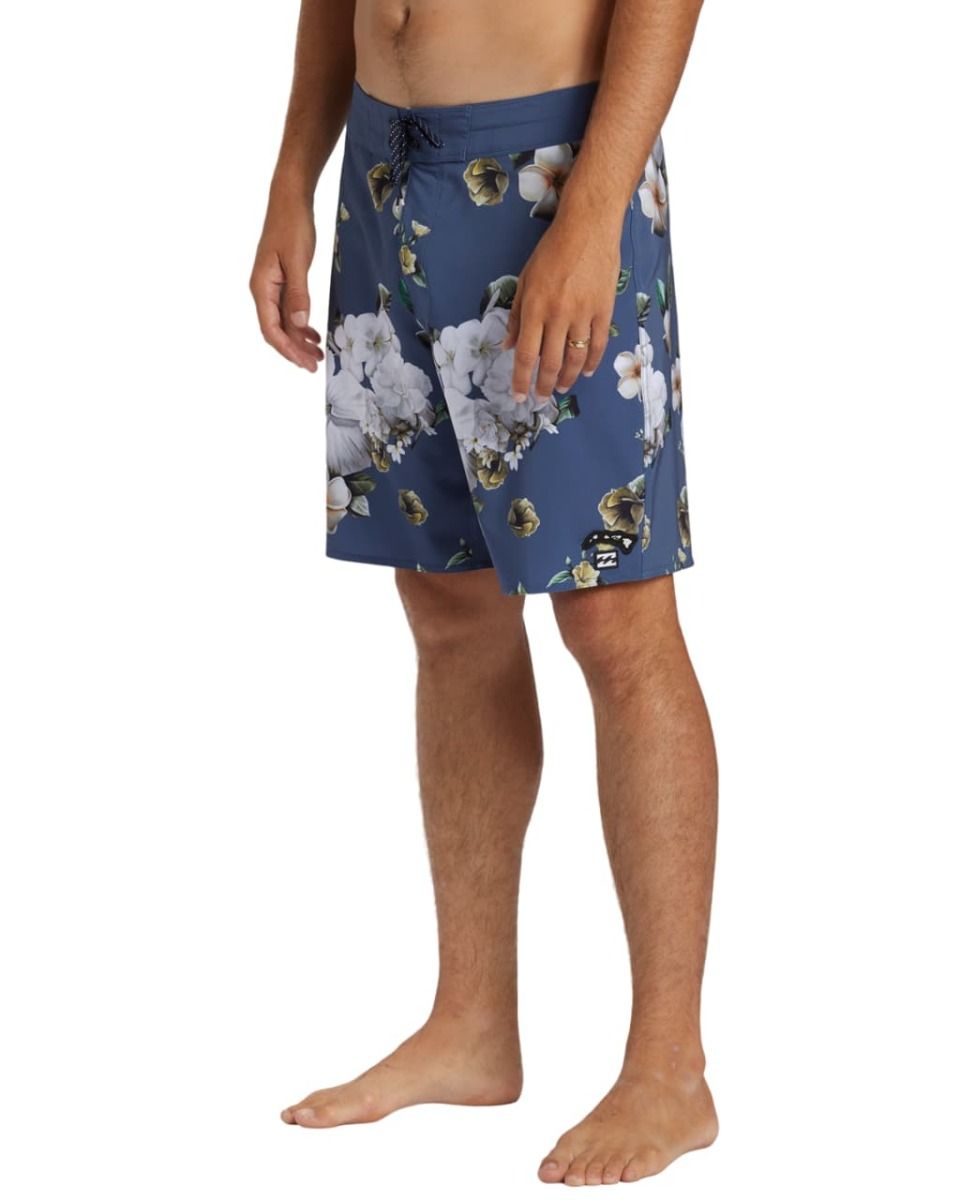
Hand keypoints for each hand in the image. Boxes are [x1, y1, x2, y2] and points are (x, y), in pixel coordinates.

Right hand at [250, 187, 321, 371]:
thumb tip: (299, 324)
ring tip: (318, 354)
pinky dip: (300, 324)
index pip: (270, 329)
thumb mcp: (298, 261)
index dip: (287, 349)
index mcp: (261, 287)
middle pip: (276, 330)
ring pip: (283, 323)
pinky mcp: (281, 281)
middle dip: (295, 350)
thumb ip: (298, 293)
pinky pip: (288, 311)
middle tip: (315, 365)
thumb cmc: (292, 226)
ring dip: (299, 340)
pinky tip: (313, 333)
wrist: (290, 200)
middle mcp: (263, 290)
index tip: (304, 363)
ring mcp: (271, 287)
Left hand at [502, 212, 620, 400]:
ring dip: (567, 378)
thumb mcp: (525, 280)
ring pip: (576, 358)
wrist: (588, 227)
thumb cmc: (552, 250)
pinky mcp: (603, 310)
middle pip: (550, 362)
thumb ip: (517, 316)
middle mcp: (558, 315)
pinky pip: (598, 344)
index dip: (521, 380)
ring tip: (561, 387)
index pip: (526, 355)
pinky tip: (587, 372)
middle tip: (541, 399)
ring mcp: (583, 314)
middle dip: (544, 386)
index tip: (519, 397)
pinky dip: (592, 363)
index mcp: (535, 308)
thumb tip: (508, 345)